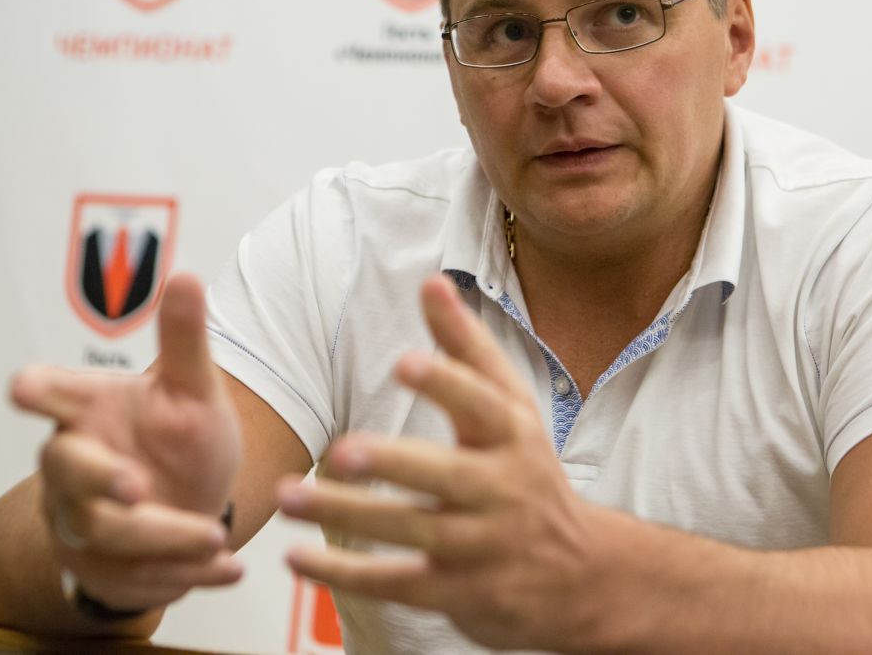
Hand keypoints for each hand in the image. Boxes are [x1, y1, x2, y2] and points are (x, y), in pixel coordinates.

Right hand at [10, 274, 243, 610]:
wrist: (190, 502)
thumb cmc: (178, 437)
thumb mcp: (192, 389)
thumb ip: (185, 341)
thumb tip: (187, 275)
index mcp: (88, 411)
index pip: (51, 394)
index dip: (37, 391)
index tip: (26, 388)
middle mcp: (74, 468)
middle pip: (66, 472)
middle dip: (96, 480)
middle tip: (135, 485)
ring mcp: (83, 523)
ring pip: (107, 535)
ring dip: (161, 539)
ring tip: (214, 537)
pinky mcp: (106, 571)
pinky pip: (139, 579)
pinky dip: (187, 578)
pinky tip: (229, 570)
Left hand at [276, 274, 608, 650]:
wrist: (582, 572)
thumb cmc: (528, 472)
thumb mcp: (512, 407)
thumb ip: (467, 346)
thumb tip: (431, 280)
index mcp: (514, 435)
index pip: (483, 404)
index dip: (447, 383)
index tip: (405, 362)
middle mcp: (503, 488)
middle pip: (445, 476)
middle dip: (393, 464)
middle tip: (341, 452)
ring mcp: (483, 544)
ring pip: (413, 531)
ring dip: (348, 516)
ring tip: (290, 499)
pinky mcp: (461, 592)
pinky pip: (399, 583)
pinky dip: (347, 574)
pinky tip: (297, 559)